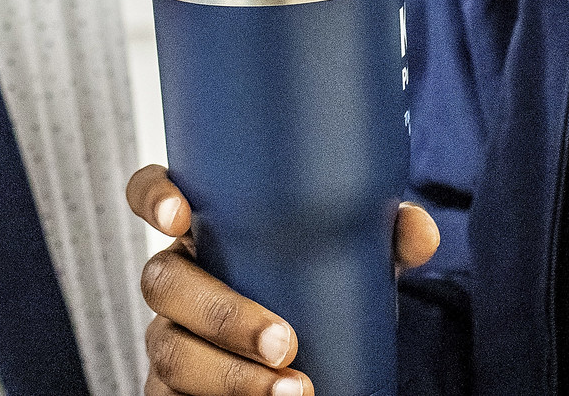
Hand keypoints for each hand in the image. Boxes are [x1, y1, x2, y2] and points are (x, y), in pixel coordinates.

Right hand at [126, 164, 437, 395]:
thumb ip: (383, 239)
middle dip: (221, 313)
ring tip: (295, 394)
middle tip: (284, 341)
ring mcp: (169, 338)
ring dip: (229, 377)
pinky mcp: (171, 392)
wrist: (314, 365)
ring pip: (170, 351)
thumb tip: (417, 230)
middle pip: (162, 283)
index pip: (151, 194)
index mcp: (205, 233)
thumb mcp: (350, 264)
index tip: (180, 215)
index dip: (152, 196)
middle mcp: (177, 281)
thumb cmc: (315, 295)